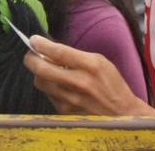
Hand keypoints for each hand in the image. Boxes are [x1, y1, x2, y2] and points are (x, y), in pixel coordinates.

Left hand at [23, 36, 154, 115]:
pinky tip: (58, 85)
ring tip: (47, 70)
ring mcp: (71, 99)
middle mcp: (79, 83)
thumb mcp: (100, 62)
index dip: (40, 44)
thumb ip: (74, 55)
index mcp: (90, 66)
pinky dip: (49, 87)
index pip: (58, 52)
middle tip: (31, 55)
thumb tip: (48, 50)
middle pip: (41, 69)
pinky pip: (48, 94)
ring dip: (40, 74)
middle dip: (30, 59)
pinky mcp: (66, 111)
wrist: (123, 115)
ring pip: (40, 82)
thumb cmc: (111, 84)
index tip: (33, 40)